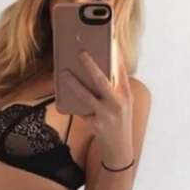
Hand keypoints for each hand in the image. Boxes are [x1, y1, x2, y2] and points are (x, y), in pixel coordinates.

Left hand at [61, 49, 133, 163]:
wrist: (119, 148)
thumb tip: (94, 71)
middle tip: (80, 52)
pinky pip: (80, 110)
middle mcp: (118, 104)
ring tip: (64, 73)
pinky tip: (63, 92)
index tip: (110, 40)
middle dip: (90, 65)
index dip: (116, 55)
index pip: (121, 71)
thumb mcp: (122, 104)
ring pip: (86, 95)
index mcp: (127, 95)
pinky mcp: (95, 124)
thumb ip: (114, 88)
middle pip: (102, 80)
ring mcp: (106, 115)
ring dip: (73, 83)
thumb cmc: (119, 121)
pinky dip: (72, 101)